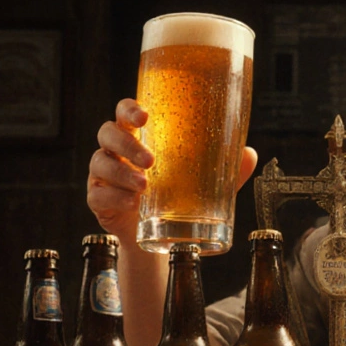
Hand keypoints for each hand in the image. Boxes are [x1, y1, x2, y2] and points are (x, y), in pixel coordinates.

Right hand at [86, 98, 257, 240]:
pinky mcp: (98, 200)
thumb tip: (248, 153)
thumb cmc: (177, 195)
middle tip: (151, 160)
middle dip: (127, 144)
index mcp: (139, 135)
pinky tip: (132, 203)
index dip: (129, 109)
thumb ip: (224, 167)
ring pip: (100, 162)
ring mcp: (104, 174)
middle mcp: (117, 150)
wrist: (158, 237)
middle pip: (108, 132)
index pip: (125, 112)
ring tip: (145, 186)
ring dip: (121, 173)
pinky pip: (97, 193)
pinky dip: (113, 197)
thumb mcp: (202, 181)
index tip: (144, 116)